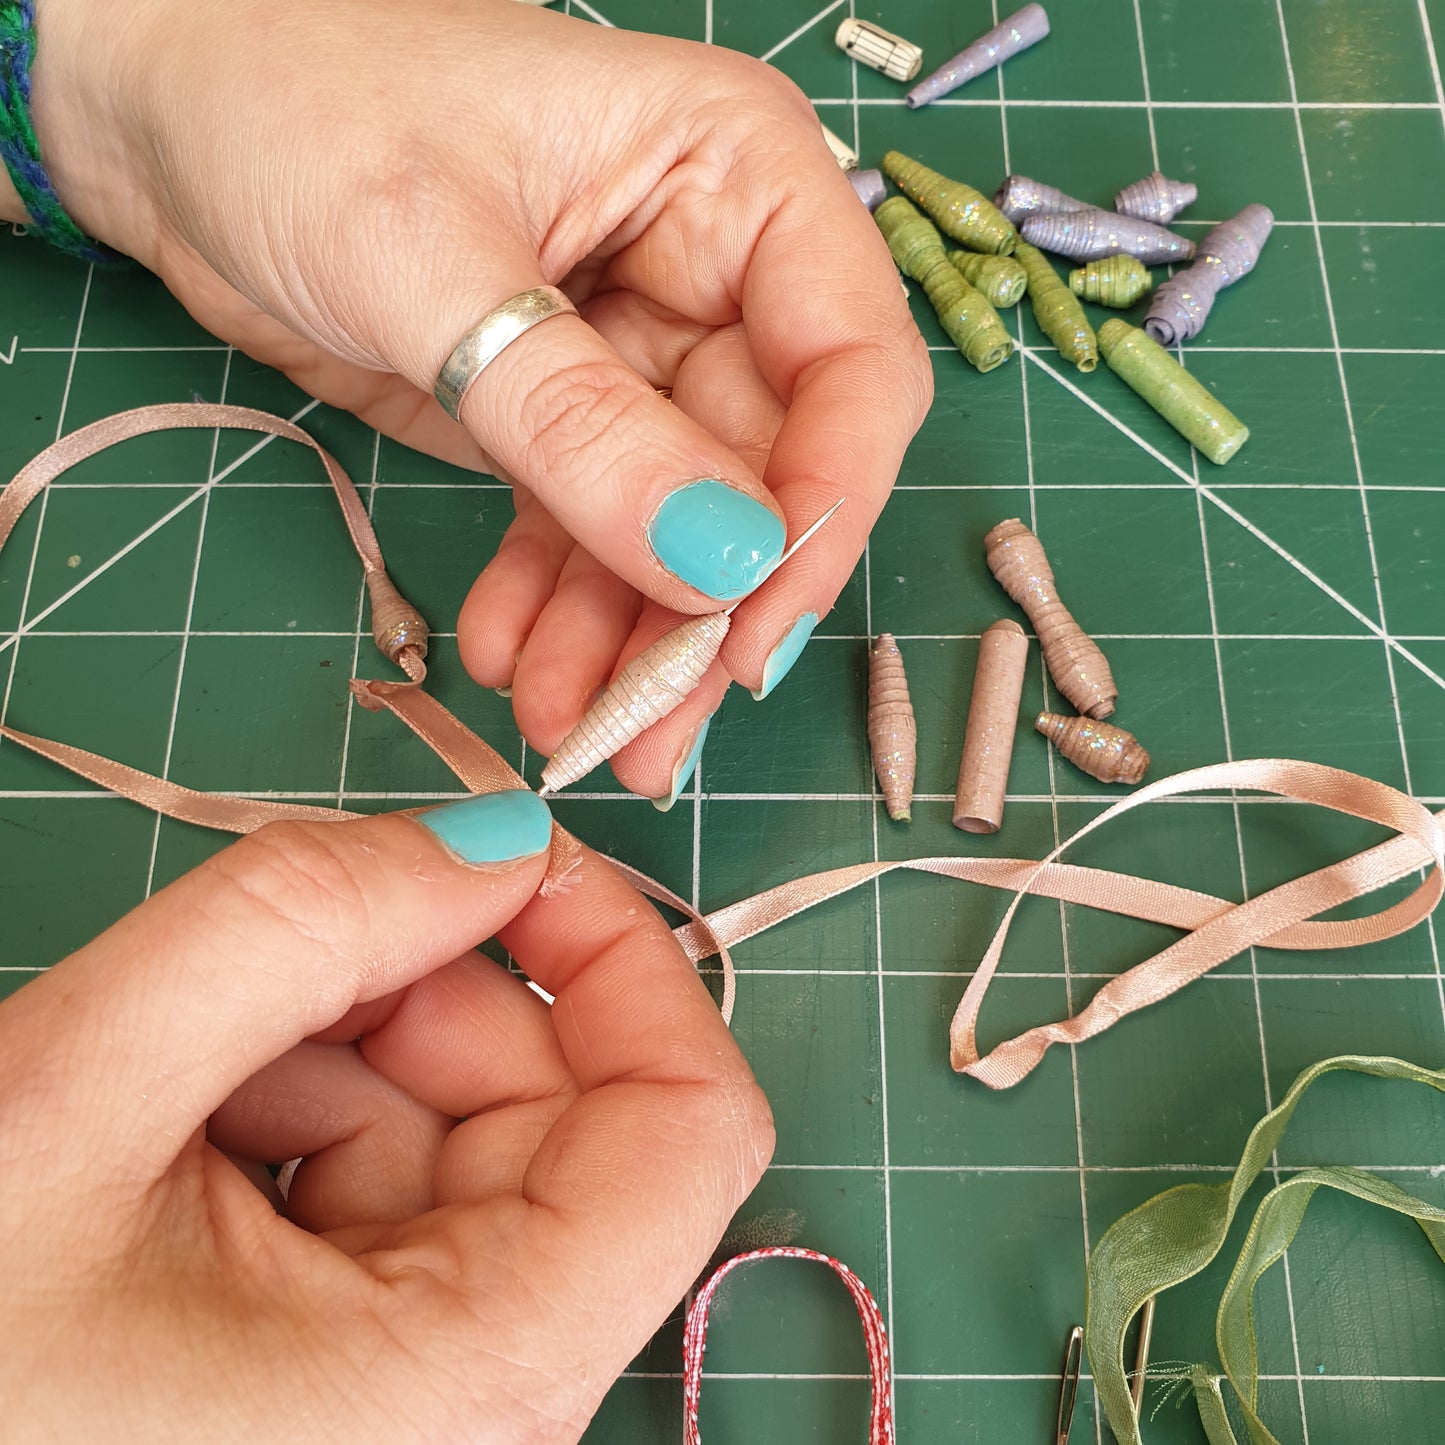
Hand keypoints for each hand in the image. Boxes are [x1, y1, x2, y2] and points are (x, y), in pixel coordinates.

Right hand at [0, 792, 771, 1441]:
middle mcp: (478, 1410)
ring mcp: (411, 1396)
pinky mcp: (345, 1375)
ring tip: (173, 1062)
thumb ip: (300, 922)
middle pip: (566, 1121)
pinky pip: (382, 1188)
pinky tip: (171, 1125)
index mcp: (472, 1383)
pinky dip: (299, 1110)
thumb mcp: (76, 1097)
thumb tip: (492, 835)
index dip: (626, 962)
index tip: (518, 859)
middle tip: (285, 939)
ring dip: (341, 1046)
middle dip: (438, 992)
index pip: (690, 1132)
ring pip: (463, 1140)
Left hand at [23, 0, 930, 800]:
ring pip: (678, 527)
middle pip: (765, 476)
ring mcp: (640, 353)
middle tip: (644, 733)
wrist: (163, 100)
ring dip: (625, 635)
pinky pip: (590, 531)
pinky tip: (512, 654)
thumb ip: (582, 423)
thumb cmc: (296, 102)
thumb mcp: (436, 264)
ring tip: (562, 722)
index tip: (751, 631)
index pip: (851, 367)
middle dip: (702, 611)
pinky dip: (558, 604)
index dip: (821, 510)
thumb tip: (722, 564)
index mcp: (736, 176)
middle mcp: (714, 270)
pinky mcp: (563, 416)